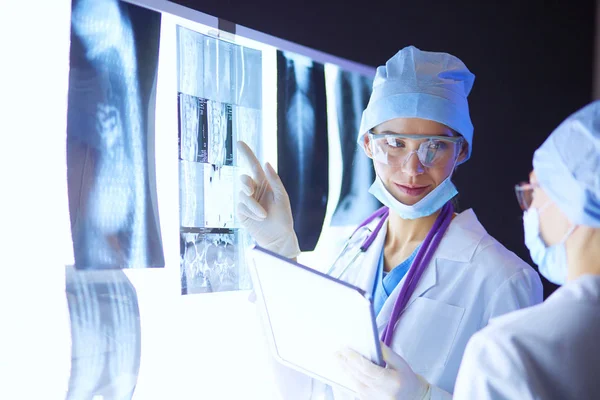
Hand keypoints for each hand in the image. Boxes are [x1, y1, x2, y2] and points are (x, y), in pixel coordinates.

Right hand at [236, 141, 300, 258]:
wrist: (278, 237)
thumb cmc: (283, 217)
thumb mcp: (282, 197)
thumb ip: (274, 180)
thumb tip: (266, 163)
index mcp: (265, 183)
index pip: (253, 165)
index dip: (247, 154)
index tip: (240, 142)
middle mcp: (254, 190)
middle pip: (243, 179)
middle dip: (246, 184)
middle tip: (251, 190)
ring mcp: (247, 201)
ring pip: (242, 195)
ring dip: (253, 205)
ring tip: (264, 215)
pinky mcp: (242, 212)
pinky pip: (241, 206)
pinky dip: (251, 212)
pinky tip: (258, 218)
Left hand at [336, 343, 429, 399]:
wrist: (412, 397)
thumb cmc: (407, 379)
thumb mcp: (401, 363)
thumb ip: (386, 353)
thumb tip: (375, 341)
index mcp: (389, 381)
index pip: (367, 368)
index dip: (354, 359)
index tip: (345, 349)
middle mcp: (379, 391)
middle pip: (358, 375)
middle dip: (346, 363)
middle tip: (337, 352)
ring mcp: (373, 397)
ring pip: (355, 382)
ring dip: (345, 370)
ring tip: (338, 359)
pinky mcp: (369, 399)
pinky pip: (356, 387)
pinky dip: (350, 377)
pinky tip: (345, 369)